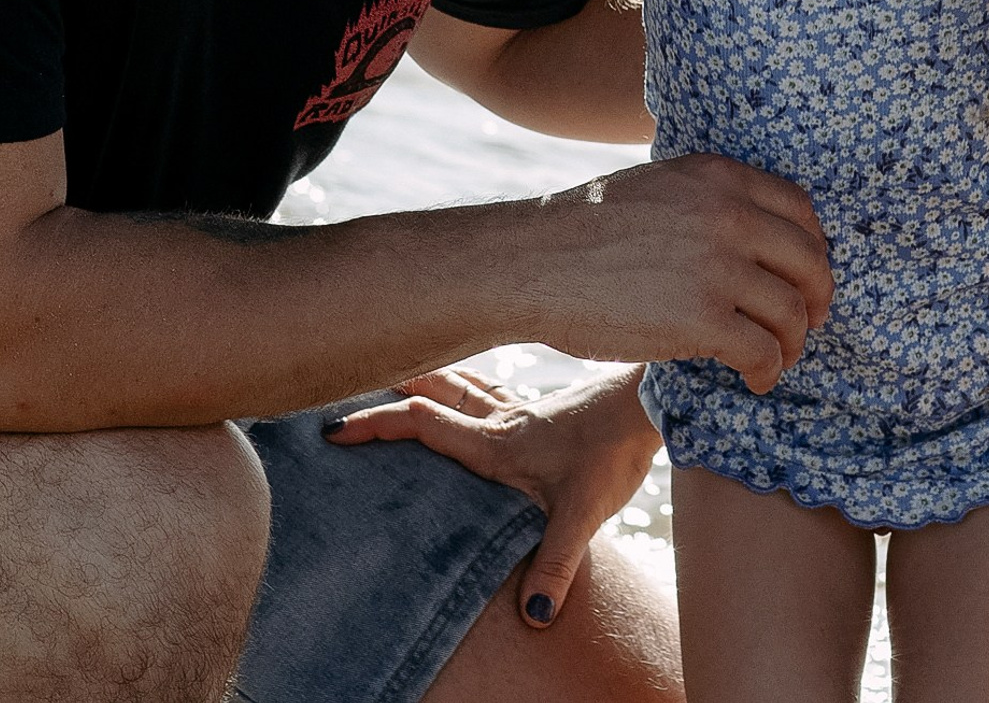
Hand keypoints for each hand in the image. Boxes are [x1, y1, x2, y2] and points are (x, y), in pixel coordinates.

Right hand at [327, 364, 657, 629]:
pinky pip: (490, 390)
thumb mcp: (583, 514)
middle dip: (391, 386)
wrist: (653, 403)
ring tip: (400, 372)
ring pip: (461, 386)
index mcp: (494, 443)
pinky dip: (466, 385)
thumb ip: (555, 563)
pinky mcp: (544, 411)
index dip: (377, 424)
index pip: (423, 423)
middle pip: (434, 392)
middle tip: (351, 379)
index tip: (335, 428)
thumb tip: (535, 616)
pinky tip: (473, 389)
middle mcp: (501, 421)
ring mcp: (522, 411)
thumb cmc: (614, 451)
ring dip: (427, 379)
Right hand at [509, 152, 832, 391]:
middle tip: (806, 325)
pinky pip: (763, 351)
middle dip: (816, 299)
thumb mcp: (662, 186)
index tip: (805, 276)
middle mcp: (728, 214)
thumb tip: (750, 228)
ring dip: (792, 343)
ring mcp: (717, 267)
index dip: (813, 249)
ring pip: (792, 311)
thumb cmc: (588, 230)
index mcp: (720, 176)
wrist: (534, 263)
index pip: (801, 210)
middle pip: (809, 261)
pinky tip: (753, 379)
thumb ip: (708, 200)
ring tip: (775, 358)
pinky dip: (768, 372)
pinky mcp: (701, 320)